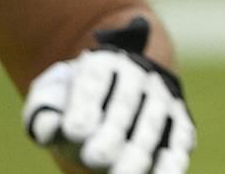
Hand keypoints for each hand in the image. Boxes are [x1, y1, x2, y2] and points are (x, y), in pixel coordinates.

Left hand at [23, 18, 192, 173]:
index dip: (86, 104)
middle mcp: (136, 74)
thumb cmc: (74, 105)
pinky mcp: (179, 121)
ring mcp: (161, 97)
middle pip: (125, 103)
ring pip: (153, 122)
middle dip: (112, 132)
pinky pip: (180, 139)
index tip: (74, 131)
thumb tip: (50, 129)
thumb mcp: (52, 98)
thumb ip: (44, 110)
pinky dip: (173, 159)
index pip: (94, 80)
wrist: (113, 97)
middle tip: (93, 158)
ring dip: (139, 150)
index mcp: (101, 64)